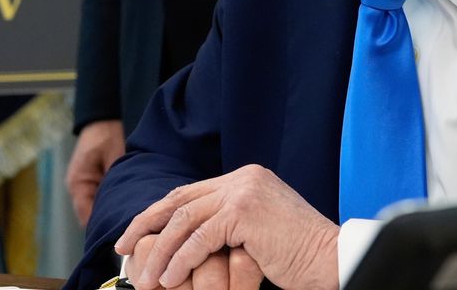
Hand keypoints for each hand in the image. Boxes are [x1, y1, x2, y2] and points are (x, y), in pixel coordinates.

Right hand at [66, 119, 125, 224]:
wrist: (99, 120)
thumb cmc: (106, 137)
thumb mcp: (114, 158)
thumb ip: (116, 182)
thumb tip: (124, 206)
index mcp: (79, 183)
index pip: (87, 217)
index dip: (101, 228)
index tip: (120, 236)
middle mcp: (76, 187)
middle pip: (88, 217)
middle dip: (105, 224)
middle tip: (126, 233)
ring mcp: (80, 185)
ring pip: (92, 210)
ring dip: (105, 215)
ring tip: (124, 224)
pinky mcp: (87, 182)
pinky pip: (95, 201)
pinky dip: (105, 206)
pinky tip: (120, 209)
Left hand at [115, 164, 338, 289]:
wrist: (333, 259)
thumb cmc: (298, 256)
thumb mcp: (257, 231)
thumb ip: (227, 224)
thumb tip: (187, 238)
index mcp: (244, 178)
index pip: (189, 194)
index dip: (159, 214)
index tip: (136, 235)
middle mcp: (242, 177)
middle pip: (179, 201)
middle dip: (147, 226)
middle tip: (123, 247)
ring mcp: (243, 191)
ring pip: (184, 221)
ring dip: (161, 252)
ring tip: (147, 277)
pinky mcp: (244, 212)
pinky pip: (199, 239)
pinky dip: (180, 261)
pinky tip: (170, 279)